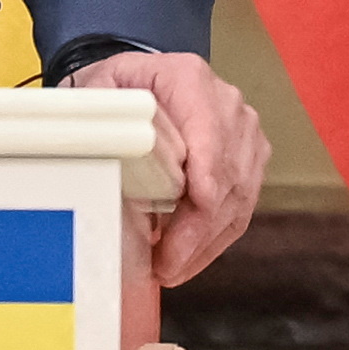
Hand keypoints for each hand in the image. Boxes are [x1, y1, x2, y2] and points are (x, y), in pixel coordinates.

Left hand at [66, 47, 268, 288]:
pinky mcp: (249, 158)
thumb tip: (105, 165)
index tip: (198, 204)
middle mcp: (227, 104)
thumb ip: (102, 122)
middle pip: (228, 173)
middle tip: (166, 265)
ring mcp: (244, 132)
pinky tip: (189, 259)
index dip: (209, 172)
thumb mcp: (99, 93)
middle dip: (199, 227)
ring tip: (170, 269)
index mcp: (190, 80)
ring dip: (206, 240)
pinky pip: (241, 205)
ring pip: (239, 195)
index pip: (210, 132)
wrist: (139, 83)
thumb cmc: (119, 91)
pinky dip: (216, 238)